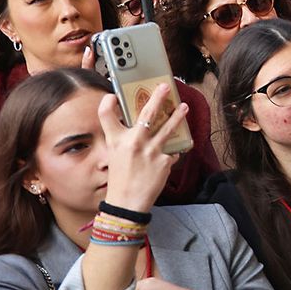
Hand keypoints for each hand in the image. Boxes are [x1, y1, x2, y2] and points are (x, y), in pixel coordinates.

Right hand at [98, 87, 186, 212]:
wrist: (127, 203)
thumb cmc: (120, 180)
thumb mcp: (115, 156)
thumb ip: (124, 140)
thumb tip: (137, 128)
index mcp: (116, 141)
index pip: (106, 116)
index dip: (107, 104)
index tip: (112, 96)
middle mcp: (133, 142)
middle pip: (147, 114)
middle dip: (158, 97)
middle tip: (165, 86)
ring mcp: (151, 151)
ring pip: (168, 128)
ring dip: (177, 116)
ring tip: (184, 107)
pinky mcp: (164, 161)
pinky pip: (172, 152)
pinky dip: (171, 152)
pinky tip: (171, 154)